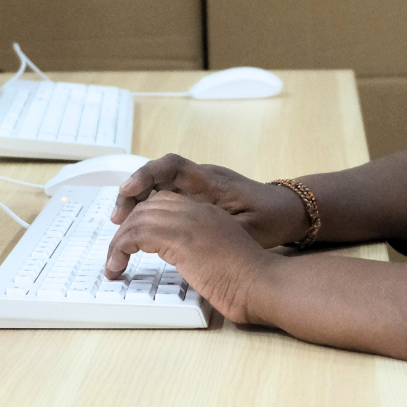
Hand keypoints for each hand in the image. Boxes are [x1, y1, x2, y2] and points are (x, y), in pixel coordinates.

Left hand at [102, 191, 274, 322]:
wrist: (262, 283)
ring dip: (118, 242)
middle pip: (148, 205)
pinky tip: (118, 267)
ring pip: (137, 218)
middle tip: (115, 252)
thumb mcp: (221, 257)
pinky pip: (136, 234)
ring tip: (113, 265)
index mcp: (208, 212)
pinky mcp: (179, 237)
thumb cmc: (250, 280)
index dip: (143, 218)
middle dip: (126, 227)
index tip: (130, 240)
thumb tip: (187, 263)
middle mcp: (196, 210)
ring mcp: (188, 221)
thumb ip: (202, 251)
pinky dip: (119, 250)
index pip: (164, 202)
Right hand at [113, 153, 309, 247]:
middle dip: (132, 192)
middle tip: (117, 218)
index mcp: (212, 182)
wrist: (289, 210)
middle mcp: (201, 179)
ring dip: (136, 202)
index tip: (128, 191)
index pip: (173, 167)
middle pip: (156, 175)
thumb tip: (189, 240)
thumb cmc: (272, 218)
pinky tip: (138, 228)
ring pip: (157, 186)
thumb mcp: (251, 230)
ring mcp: (197, 188)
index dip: (147, 175)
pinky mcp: (197, 198)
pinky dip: (148, 208)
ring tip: (120, 226)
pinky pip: (165, 196)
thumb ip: (221, 232)